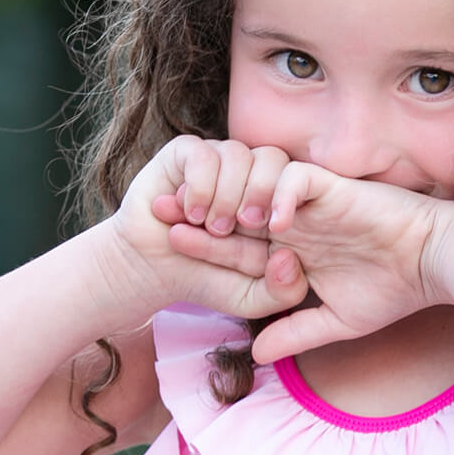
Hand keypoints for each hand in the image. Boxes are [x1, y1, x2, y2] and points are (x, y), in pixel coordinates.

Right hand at [107, 136, 309, 319]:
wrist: (155, 272)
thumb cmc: (208, 280)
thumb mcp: (253, 299)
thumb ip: (284, 292)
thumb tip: (290, 257)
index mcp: (274, 202)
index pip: (298, 181)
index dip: (289, 200)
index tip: (276, 230)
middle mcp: (249, 175)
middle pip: (274, 158)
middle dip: (261, 192)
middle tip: (242, 225)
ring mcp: (219, 162)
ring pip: (239, 155)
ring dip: (226, 196)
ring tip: (210, 227)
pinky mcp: (186, 155)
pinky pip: (204, 154)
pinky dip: (201, 187)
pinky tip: (190, 214)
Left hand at [164, 158, 453, 361]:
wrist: (435, 264)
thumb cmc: (394, 290)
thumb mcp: (336, 321)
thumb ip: (295, 333)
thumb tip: (255, 357)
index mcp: (290, 250)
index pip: (237, 245)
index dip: (202, 246)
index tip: (165, 247)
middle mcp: (295, 222)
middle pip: (234, 210)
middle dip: (195, 210)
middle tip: (156, 212)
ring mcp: (311, 202)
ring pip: (257, 186)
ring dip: (235, 201)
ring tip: (219, 222)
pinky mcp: (334, 189)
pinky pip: (295, 178)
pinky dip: (282, 194)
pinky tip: (273, 219)